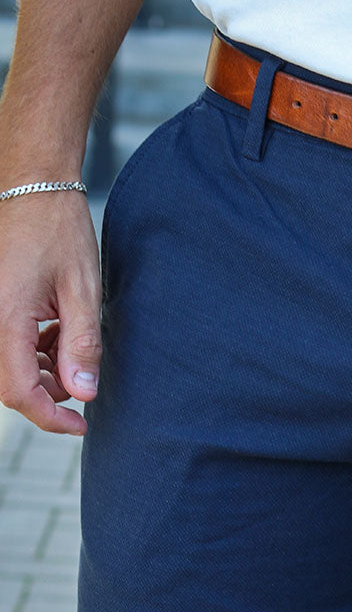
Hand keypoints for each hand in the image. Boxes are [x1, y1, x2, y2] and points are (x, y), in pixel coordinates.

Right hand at [0, 189, 100, 435]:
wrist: (32, 187)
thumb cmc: (58, 231)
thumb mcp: (82, 291)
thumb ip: (82, 346)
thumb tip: (83, 393)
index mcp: (6, 318)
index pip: (19, 392)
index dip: (51, 417)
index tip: (81, 423)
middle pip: (11, 384)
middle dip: (49, 395)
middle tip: (83, 384)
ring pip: (10, 368)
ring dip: (43, 374)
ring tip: (73, 351)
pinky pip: (9, 346)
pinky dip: (34, 353)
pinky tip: (58, 336)